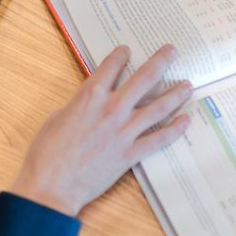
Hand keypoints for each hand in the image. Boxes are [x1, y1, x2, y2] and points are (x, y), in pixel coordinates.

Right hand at [8, 45, 192, 216]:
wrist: (53, 185)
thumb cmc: (47, 152)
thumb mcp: (57, 117)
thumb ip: (79, 105)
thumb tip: (90, 102)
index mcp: (90, 96)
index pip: (111, 66)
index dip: (121, 55)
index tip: (127, 50)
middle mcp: (112, 109)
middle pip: (144, 79)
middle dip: (160, 62)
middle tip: (172, 51)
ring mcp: (124, 132)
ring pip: (158, 107)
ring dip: (175, 94)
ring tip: (187, 85)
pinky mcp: (130, 154)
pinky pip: (159, 139)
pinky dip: (175, 130)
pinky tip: (185, 121)